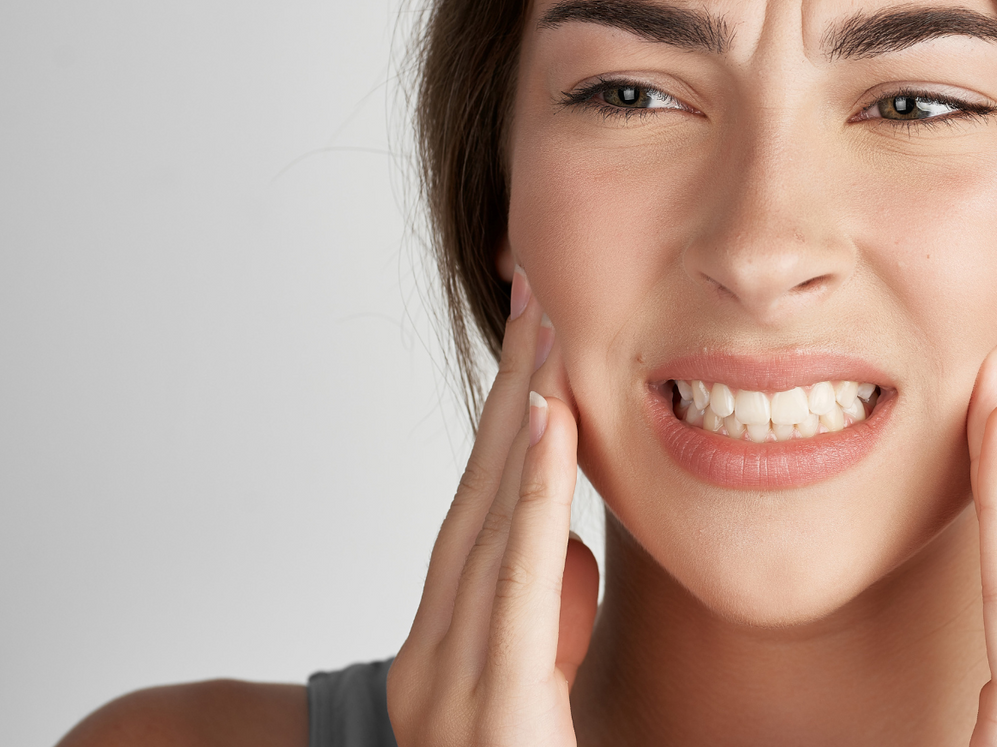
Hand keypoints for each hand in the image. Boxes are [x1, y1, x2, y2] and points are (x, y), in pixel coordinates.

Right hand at [389, 269, 599, 746]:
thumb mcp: (534, 688)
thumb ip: (541, 614)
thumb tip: (563, 546)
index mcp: (444, 648)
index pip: (480, 508)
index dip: (505, 416)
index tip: (533, 332)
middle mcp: (433, 657)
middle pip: (476, 495)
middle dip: (509, 389)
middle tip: (537, 291)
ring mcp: (450, 683)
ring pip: (488, 522)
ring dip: (519, 419)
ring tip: (547, 334)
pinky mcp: (490, 705)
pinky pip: (511, 581)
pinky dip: (527, 497)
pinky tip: (546, 427)